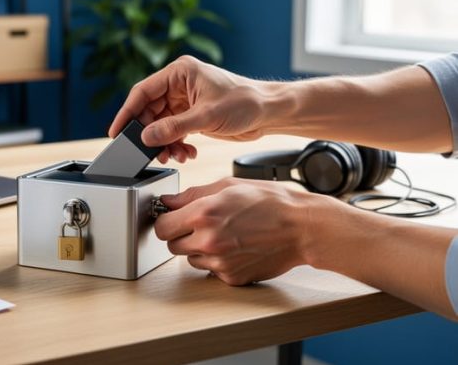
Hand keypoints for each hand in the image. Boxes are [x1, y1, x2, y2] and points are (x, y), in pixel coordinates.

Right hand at [109, 56, 277, 163]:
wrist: (270, 112)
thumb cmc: (246, 102)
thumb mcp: (207, 116)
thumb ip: (174, 127)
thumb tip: (147, 137)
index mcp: (179, 72)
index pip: (142, 92)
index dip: (127, 112)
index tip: (117, 131)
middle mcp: (179, 84)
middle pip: (149, 111)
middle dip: (150, 134)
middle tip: (150, 152)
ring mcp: (185, 101)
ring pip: (160, 125)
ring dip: (164, 143)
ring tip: (173, 155)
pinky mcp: (192, 116)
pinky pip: (173, 132)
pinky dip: (176, 145)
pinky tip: (186, 153)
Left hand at [154, 177, 336, 284]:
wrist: (301, 227)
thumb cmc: (270, 202)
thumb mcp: (228, 186)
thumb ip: (192, 195)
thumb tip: (168, 202)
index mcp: (203, 214)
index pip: (161, 227)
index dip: (166, 222)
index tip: (173, 219)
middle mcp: (208, 240)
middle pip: (172, 246)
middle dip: (181, 235)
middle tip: (200, 225)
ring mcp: (219, 262)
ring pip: (190, 259)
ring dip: (198, 249)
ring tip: (224, 234)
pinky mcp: (231, 277)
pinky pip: (211, 270)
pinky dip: (217, 262)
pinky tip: (236, 247)